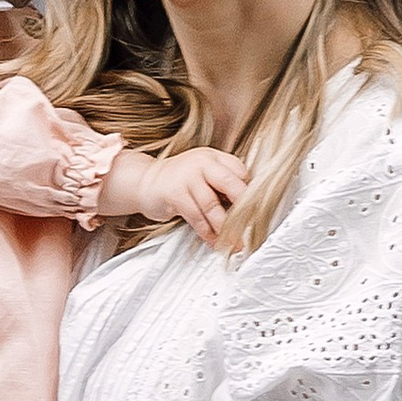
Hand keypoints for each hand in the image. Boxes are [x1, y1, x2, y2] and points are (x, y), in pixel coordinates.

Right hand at [104, 142, 250, 242]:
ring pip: (213, 205)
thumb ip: (222, 184)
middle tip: (252, 228)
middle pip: (231, 184)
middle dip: (244, 208)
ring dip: (225, 228)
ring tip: (235, 243)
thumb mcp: (202, 174)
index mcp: (213, 157)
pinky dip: (206, 232)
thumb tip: (248, 207)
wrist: (144, 182)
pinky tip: (213, 242)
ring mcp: (187, 177)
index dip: (251, 192)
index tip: (257, 212)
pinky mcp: (174, 193)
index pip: (240, 172)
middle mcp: (202, 163)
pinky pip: (196, 217)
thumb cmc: (179, 182)